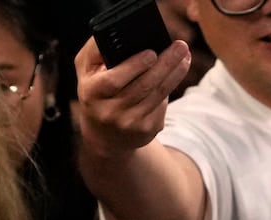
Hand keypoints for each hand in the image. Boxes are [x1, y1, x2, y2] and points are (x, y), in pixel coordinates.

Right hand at [75, 37, 191, 159]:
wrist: (104, 135)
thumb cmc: (96, 91)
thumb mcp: (85, 70)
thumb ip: (95, 50)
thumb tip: (117, 33)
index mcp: (92, 94)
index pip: (114, 81)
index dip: (133, 67)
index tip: (152, 53)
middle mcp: (111, 112)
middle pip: (144, 86)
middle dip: (165, 65)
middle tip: (181, 47)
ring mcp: (131, 123)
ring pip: (157, 95)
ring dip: (175, 74)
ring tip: (184, 57)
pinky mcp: (147, 130)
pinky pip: (162, 105)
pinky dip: (171, 86)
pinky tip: (178, 72)